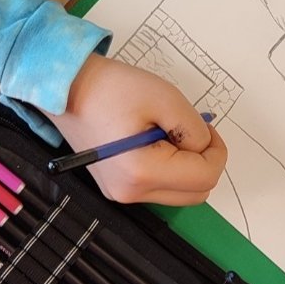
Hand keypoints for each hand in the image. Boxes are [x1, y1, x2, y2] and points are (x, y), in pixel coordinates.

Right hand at [45, 52, 226, 206]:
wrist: (67, 89)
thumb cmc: (112, 88)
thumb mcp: (166, 98)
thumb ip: (195, 128)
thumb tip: (205, 146)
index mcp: (142, 173)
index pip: (204, 177)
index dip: (217, 151)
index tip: (208, 127)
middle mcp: (130, 193)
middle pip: (195, 194)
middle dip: (203, 162)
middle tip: (190, 129)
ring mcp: (121, 194)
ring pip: (178, 194)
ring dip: (185, 167)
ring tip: (167, 132)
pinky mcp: (117, 188)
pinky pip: (158, 187)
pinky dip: (168, 169)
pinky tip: (154, 142)